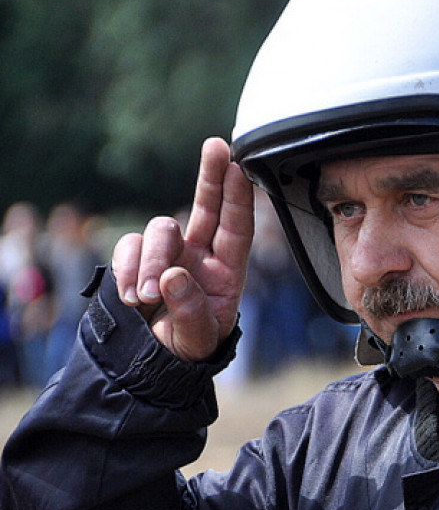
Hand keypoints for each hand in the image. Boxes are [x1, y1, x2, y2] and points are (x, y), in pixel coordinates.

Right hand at [112, 137, 254, 361]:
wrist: (150, 363)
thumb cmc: (186, 349)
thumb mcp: (198, 340)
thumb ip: (190, 312)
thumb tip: (174, 276)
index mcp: (227, 271)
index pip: (237, 228)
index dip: (238, 198)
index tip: (238, 168)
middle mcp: (199, 255)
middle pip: (206, 206)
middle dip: (210, 175)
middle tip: (216, 146)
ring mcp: (166, 254)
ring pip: (160, 230)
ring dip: (152, 261)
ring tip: (147, 298)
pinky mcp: (135, 260)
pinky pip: (128, 247)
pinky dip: (128, 269)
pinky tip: (132, 298)